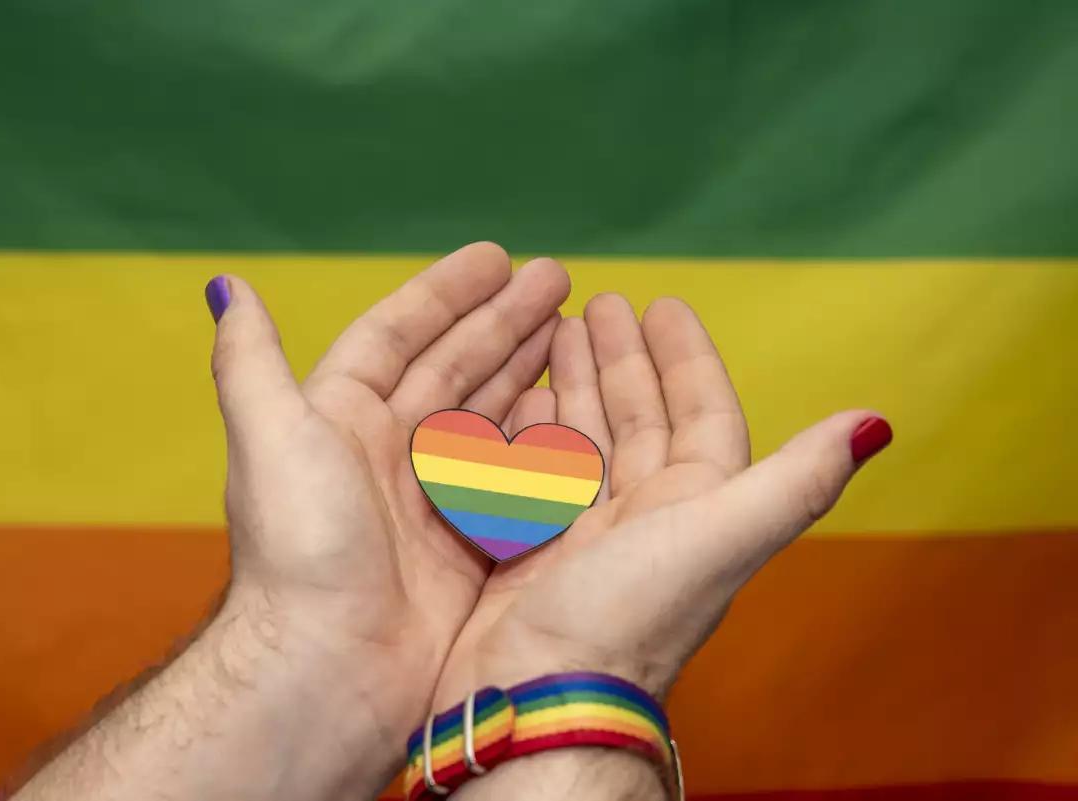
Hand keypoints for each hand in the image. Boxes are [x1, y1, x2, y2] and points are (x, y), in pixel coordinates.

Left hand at [208, 243, 570, 794]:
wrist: (331, 665)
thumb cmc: (300, 547)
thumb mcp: (271, 437)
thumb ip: (250, 362)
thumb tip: (227, 286)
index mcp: (340, 418)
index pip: (399, 336)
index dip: (446, 293)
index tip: (497, 258)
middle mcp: (387, 452)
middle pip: (454, 367)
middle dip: (505, 320)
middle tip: (559, 279)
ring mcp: (431, 498)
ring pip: (489, 414)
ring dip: (528, 368)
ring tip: (575, 325)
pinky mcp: (468, 543)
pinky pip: (515, 474)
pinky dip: (544, 438)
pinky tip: (576, 404)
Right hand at [434, 294, 890, 793]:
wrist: (543, 699)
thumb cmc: (630, 615)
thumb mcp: (720, 537)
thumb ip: (794, 480)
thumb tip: (875, 423)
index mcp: (698, 506)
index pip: (700, 413)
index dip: (686, 357)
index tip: (662, 303)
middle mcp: (648, 518)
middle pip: (639, 419)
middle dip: (621, 359)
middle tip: (595, 303)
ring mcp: (588, 535)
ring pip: (587, 440)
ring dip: (575, 386)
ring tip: (554, 334)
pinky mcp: (534, 550)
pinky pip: (536, 473)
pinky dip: (529, 433)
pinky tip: (517, 401)